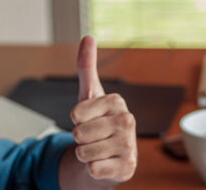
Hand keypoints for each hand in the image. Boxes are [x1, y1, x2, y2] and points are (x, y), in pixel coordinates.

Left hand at [69, 35, 137, 185]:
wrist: (111, 155)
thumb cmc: (98, 122)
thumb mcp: (89, 94)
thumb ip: (86, 65)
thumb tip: (88, 36)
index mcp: (117, 102)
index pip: (76, 114)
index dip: (76, 120)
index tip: (87, 119)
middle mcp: (127, 121)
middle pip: (79, 134)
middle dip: (79, 139)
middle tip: (92, 137)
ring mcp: (129, 145)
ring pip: (84, 152)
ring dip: (85, 154)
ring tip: (97, 149)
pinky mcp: (127, 167)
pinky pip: (93, 169)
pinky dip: (93, 169)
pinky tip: (104, 163)